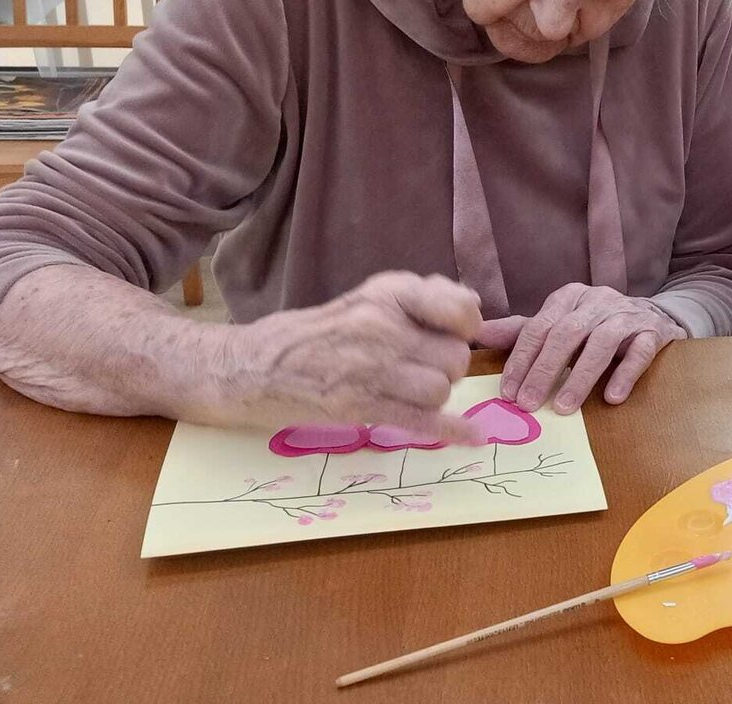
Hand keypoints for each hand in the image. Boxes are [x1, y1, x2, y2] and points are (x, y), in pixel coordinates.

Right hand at [224, 271, 479, 441]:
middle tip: (418, 369)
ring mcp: (371, 368)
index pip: (460, 310)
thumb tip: (475, 304)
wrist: (257, 367)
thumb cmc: (321, 333)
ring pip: (441, 390)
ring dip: (431, 396)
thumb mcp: (371, 297)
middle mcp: (383, 326)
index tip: (456, 335)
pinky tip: (474, 438)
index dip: (466, 328)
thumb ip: (425, 294)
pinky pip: (423, 420)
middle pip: (455, 357)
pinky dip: (452, 432)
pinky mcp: (359, 407)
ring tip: (404, 390)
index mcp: (389, 293)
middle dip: (446, 367)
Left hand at [478, 284, 685, 413]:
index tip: (507, 392)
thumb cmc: (596, 326)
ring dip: (580, 377)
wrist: (654, 316)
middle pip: (566, 333)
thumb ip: (522, 332)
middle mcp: (597, 301)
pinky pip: (640, 352)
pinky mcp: (653, 332)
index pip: (539, 326)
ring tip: (563, 408)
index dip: (521, 359)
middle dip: (544, 370)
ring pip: (602, 343)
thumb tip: (479, 334)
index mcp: (570, 297)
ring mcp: (627, 315)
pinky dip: (625, 374)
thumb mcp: (559, 324)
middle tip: (527, 404)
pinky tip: (612, 397)